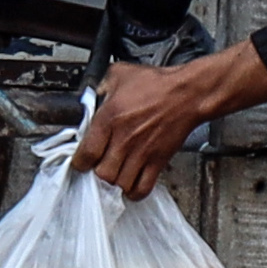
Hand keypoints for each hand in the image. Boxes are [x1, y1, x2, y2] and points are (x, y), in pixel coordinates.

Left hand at [78, 42, 266, 194]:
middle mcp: (124, 139)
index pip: (86, 153)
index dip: (79, 162)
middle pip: (102, 173)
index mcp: (109, 118)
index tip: (80, 161)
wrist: (187, 94)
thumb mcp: (119, 74)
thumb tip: (91, 96)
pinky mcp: (158, 161)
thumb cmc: (157, 84)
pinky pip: (143, 187)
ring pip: (120, 184)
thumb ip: (100, 86)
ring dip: (114, 183)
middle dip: (96, 174)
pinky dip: (134, 192)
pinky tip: (130, 185)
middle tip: (98, 167)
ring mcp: (142, 153)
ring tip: (113, 176)